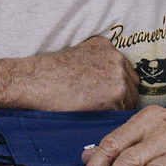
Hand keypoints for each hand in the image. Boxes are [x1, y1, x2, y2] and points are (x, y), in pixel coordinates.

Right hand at [17, 35, 138, 112]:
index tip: (102, 98)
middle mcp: (117, 57)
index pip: (125, 74)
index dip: (116, 90)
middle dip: (119, 101)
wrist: (33, 81)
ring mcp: (118, 75)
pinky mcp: (115, 94)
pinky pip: (120, 114)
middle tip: (98, 109)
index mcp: (107, 46)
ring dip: (114, 111)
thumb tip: (114, 83)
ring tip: (92, 112)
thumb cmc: (49, 74)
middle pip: (131, 89)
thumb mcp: (77, 56)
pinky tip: (91, 115)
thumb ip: (99, 63)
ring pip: (128, 103)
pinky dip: (108, 119)